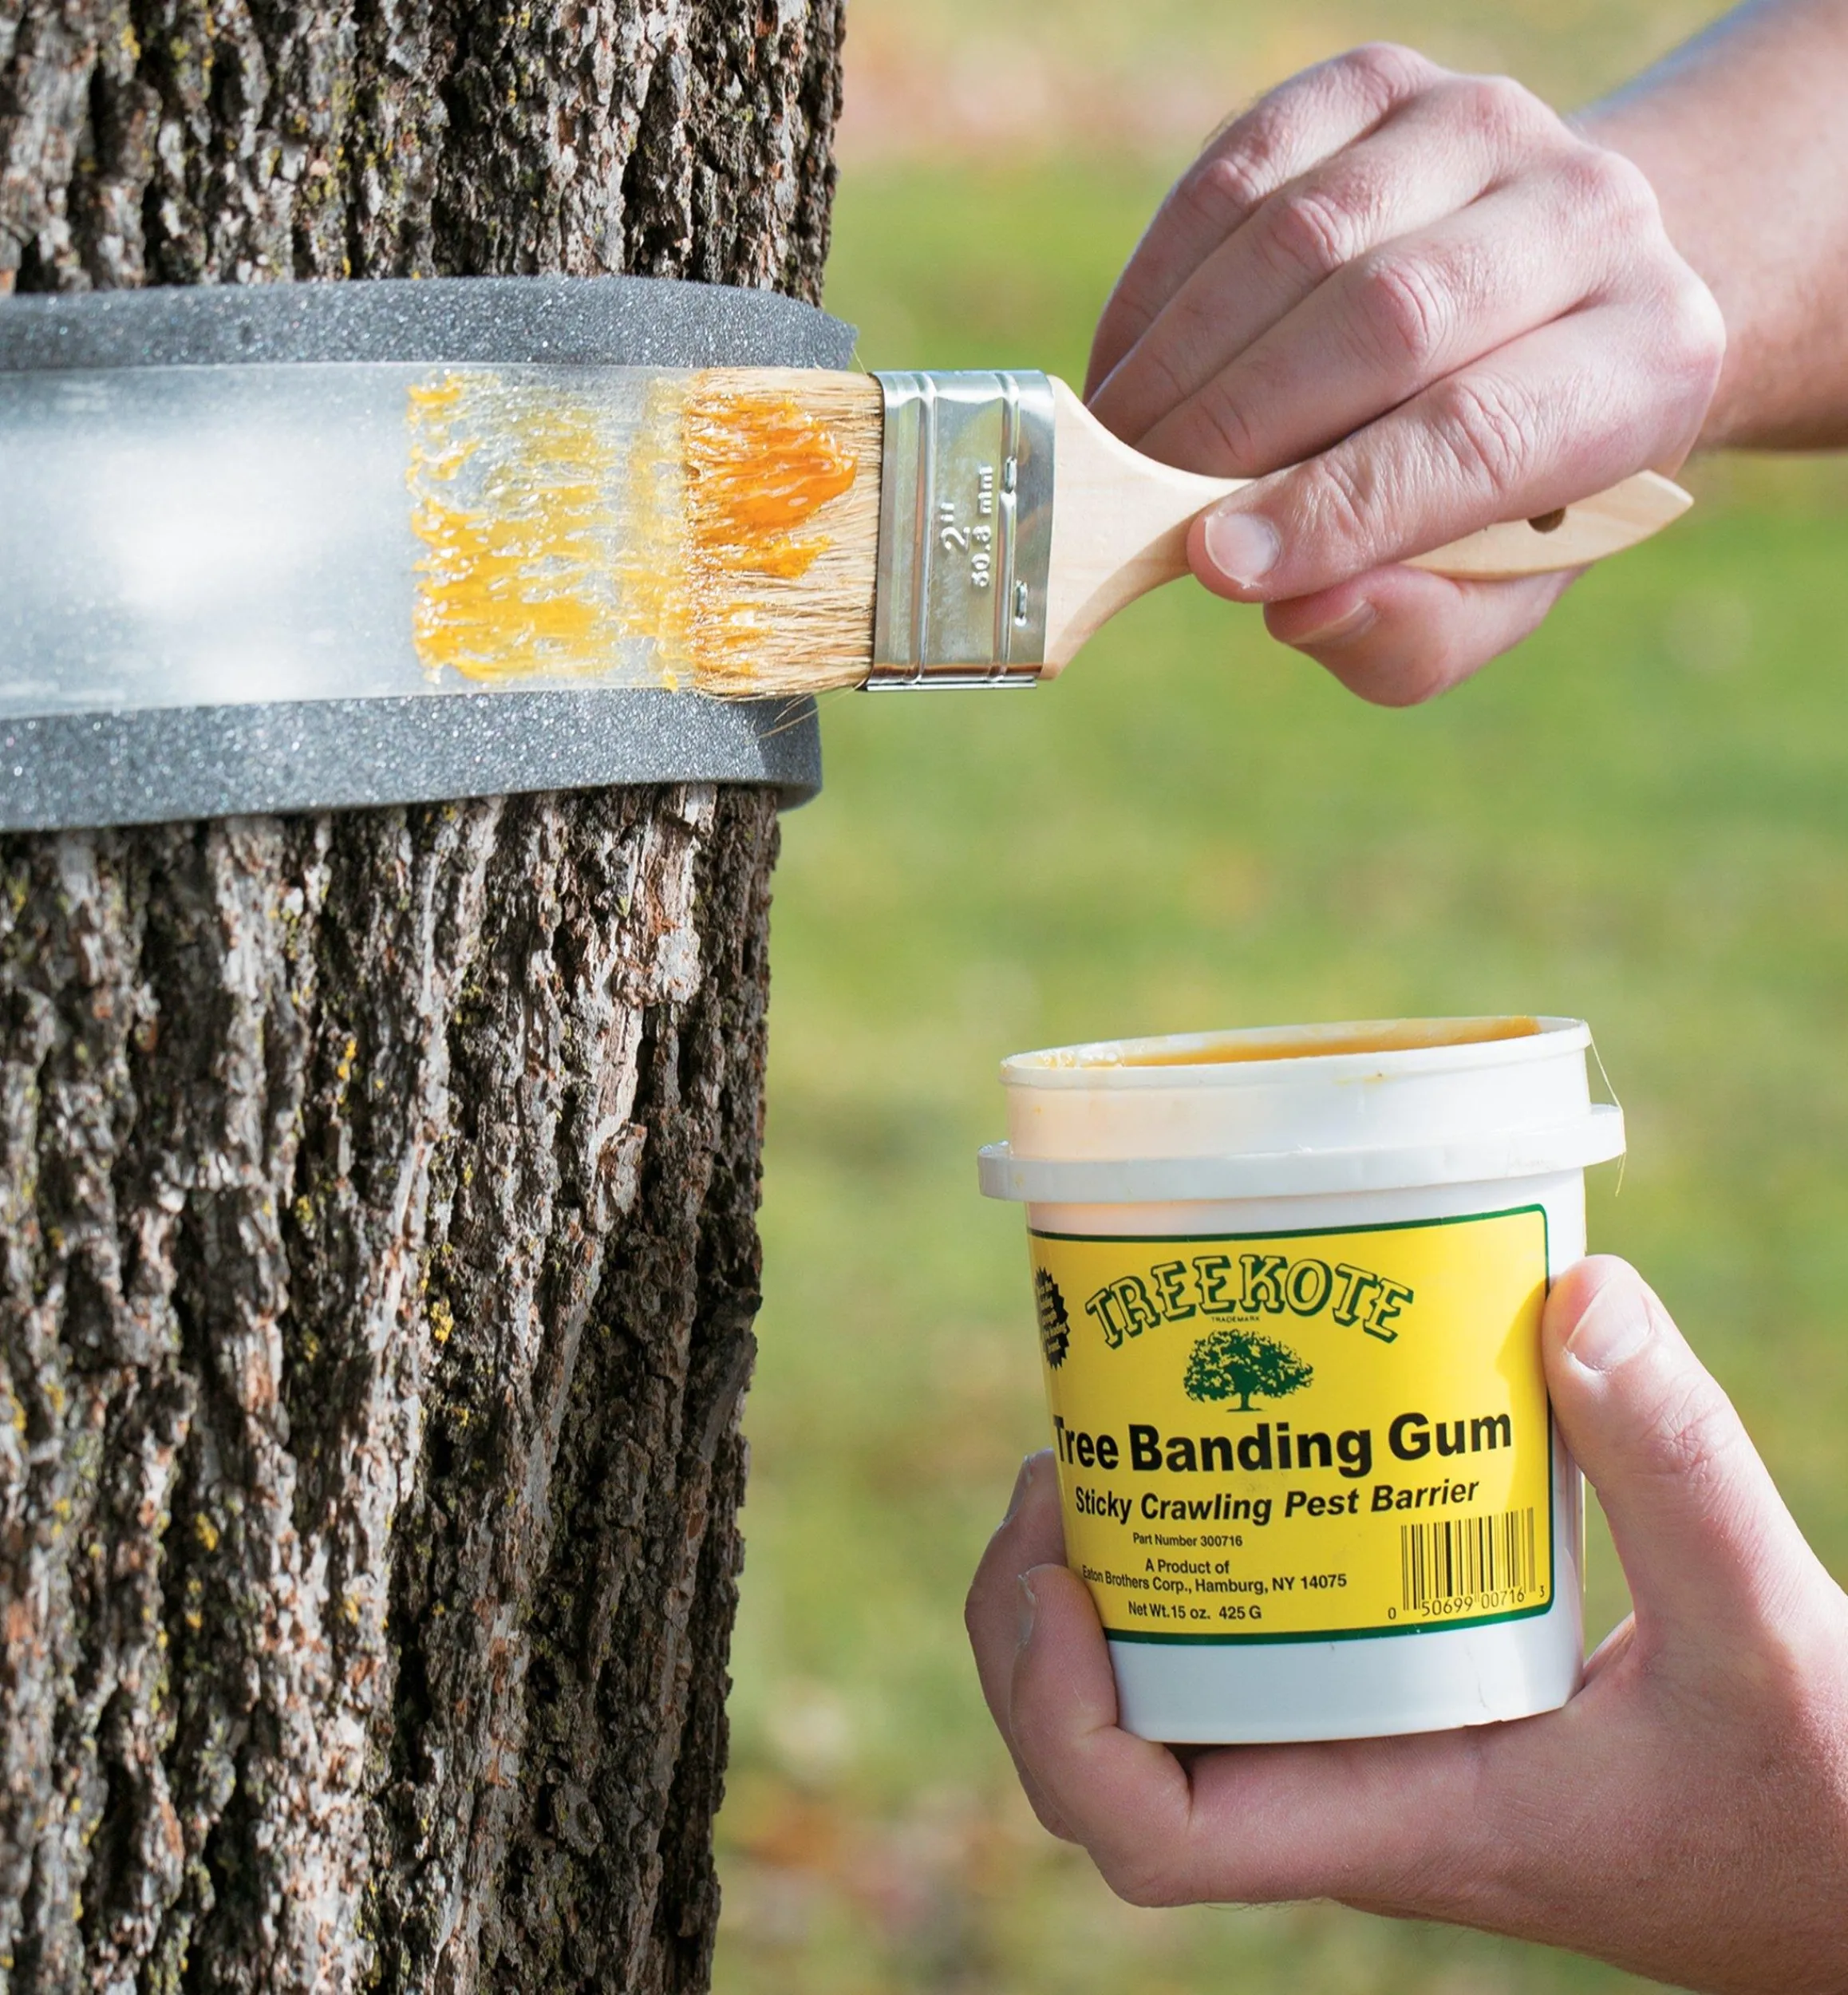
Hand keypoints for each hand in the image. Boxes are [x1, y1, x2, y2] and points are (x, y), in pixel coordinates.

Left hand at [966, 1258, 1847, 1993]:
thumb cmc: (1811, 1800)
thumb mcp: (1763, 1628)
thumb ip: (1680, 1465)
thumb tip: (1576, 1292)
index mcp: (1396, 1817)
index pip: (1158, 1839)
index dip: (1061, 1726)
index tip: (1066, 1583)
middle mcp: (1347, 1792)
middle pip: (1109, 1758)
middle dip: (1035, 1624)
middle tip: (1056, 1465)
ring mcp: (1362, 1748)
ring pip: (1162, 1698)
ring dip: (1095, 1585)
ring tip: (1100, 1442)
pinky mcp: (1398, 1698)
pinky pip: (1252, 1642)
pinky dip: (1204, 1556)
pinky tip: (1230, 1454)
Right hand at [1086, 46, 1724, 704]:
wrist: (1540, 312)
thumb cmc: (1502, 490)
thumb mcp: (1483, 596)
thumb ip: (1412, 632)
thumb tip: (1302, 607)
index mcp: (1645, 364)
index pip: (1477, 432)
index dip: (1338, 504)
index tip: (1217, 564)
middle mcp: (1594, 216)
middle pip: (1387, 319)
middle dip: (1235, 428)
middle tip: (1138, 510)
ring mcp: (1486, 125)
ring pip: (1301, 237)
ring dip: (1182, 357)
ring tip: (1124, 447)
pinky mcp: (1383, 83)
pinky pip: (1241, 170)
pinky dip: (1163, 280)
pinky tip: (1132, 367)